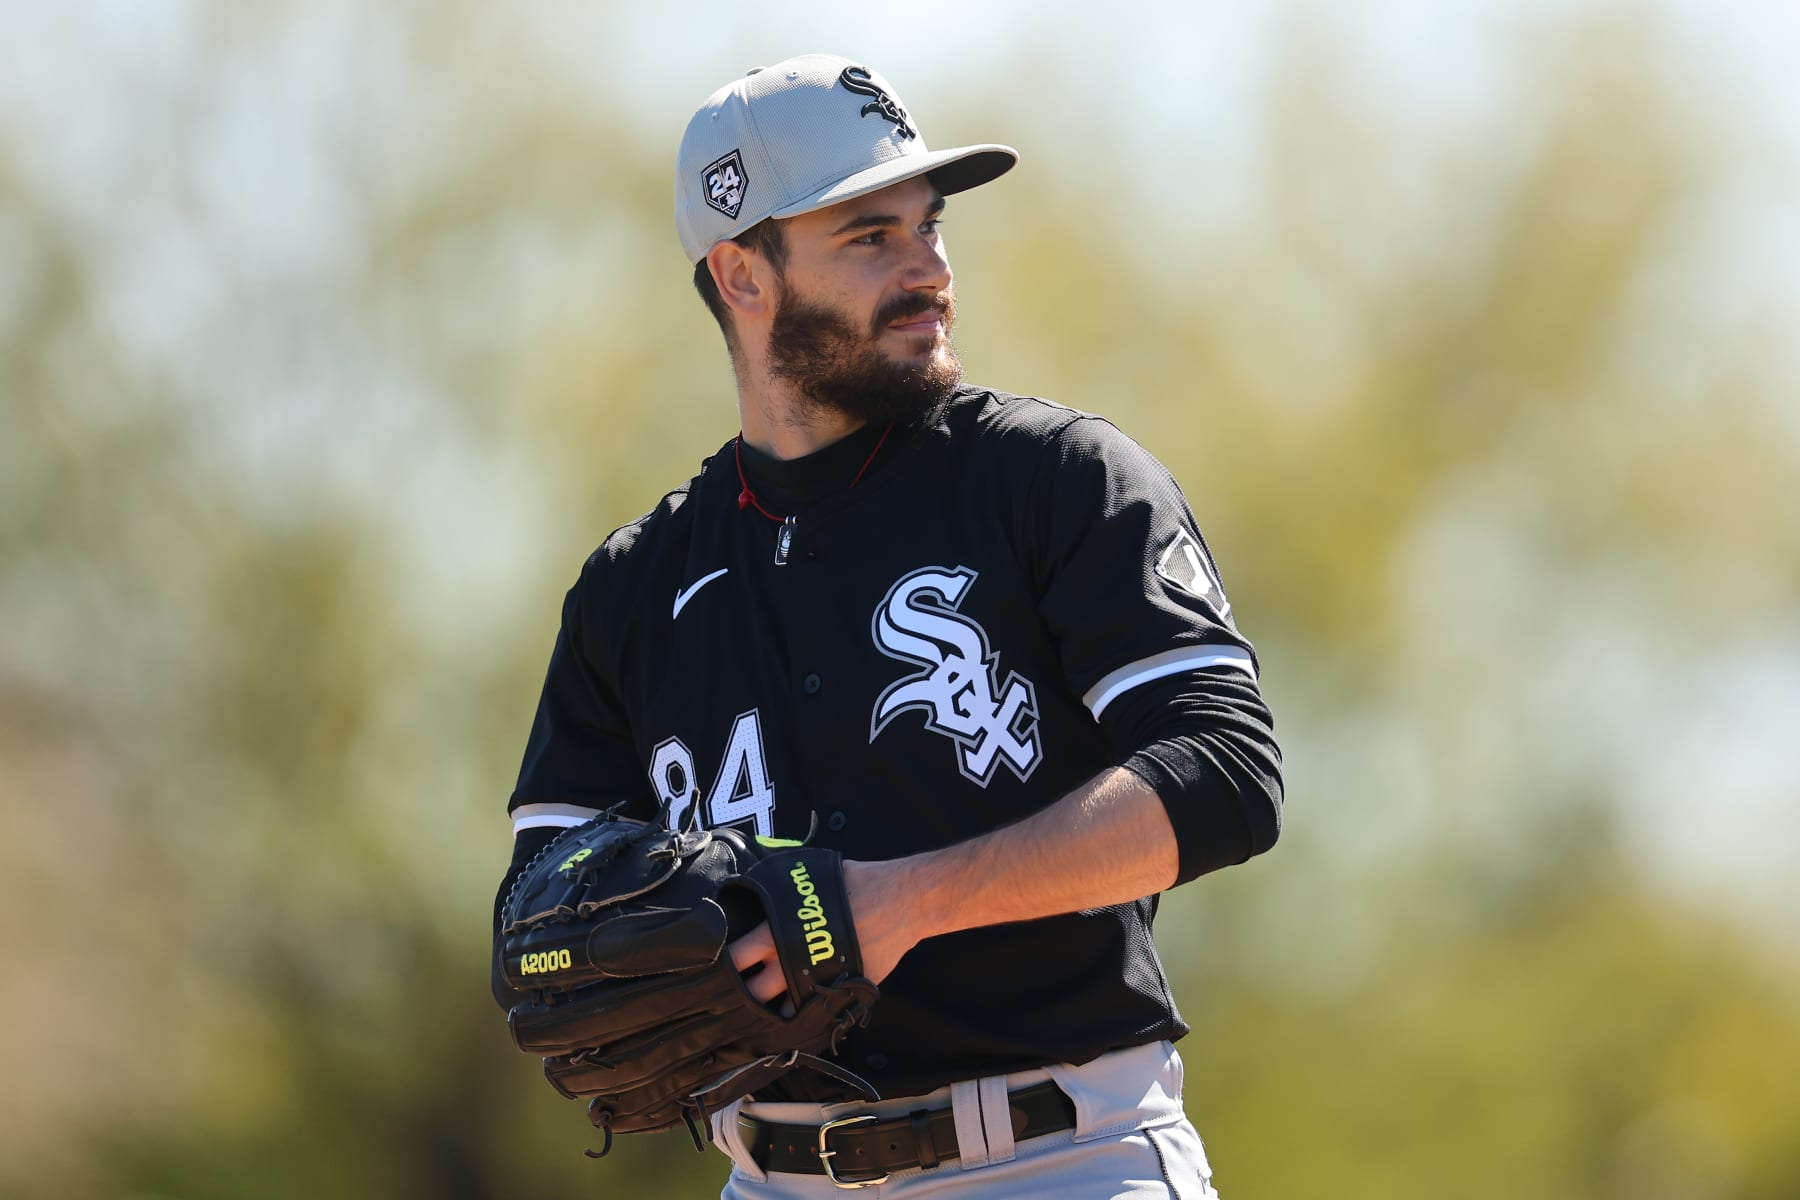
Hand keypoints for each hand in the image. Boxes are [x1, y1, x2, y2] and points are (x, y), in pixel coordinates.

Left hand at [728, 858, 926, 1005]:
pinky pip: (815, 1013)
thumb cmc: (854, 884)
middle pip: (752, 994)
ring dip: (772, 1011)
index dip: (723, 964)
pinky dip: (805, 1016)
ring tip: (763, 1012)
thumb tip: (758, 890)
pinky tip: (798, 1015)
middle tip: (733, 998)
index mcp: (777, 933)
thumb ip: (780, 892)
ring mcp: (817, 983)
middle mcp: (791, 963)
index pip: (735, 958)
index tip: (715, 967)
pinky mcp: (841, 994)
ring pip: (782, 1012)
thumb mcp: (807, 878)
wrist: (898, 903)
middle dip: (741, 997)